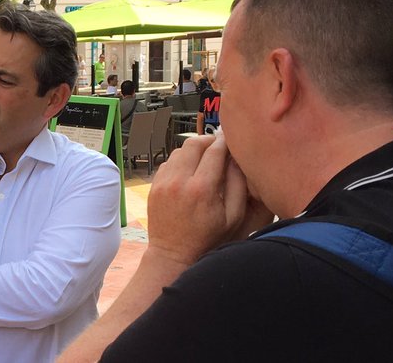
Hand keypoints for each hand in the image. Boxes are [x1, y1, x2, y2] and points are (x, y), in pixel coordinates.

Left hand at [147, 133, 272, 265]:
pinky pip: (168, 163)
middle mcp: (180, 182)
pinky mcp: (154, 186)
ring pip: (179, 151)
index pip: (215, 151)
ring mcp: (163, 183)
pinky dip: (180, 161)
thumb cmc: (207, 238)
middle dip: (208, 140)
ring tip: (205, 158)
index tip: (231, 138)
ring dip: (193, 150)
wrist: (173, 253)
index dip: (225, 142)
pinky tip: (190, 171)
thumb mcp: (233, 217)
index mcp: (202, 189)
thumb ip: (238, 185)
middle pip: (193, 144)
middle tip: (218, 145)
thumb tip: (236, 159)